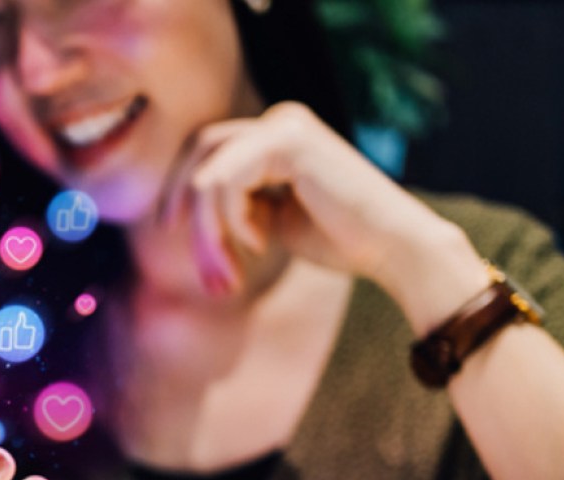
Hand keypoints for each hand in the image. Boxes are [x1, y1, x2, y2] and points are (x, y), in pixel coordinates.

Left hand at [158, 101, 485, 328]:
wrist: (392, 247)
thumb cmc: (339, 239)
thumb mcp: (272, 219)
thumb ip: (238, 205)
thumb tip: (189, 211)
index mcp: (275, 134)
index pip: (206, 151)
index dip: (180, 189)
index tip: (170, 230)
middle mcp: (279, 119)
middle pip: (200, 155)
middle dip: (187, 213)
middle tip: (202, 266)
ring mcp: (284, 124)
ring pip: (209, 176)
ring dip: (209, 235)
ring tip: (229, 276)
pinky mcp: (287, 142)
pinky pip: (227, 183)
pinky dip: (233, 222)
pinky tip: (261, 244)